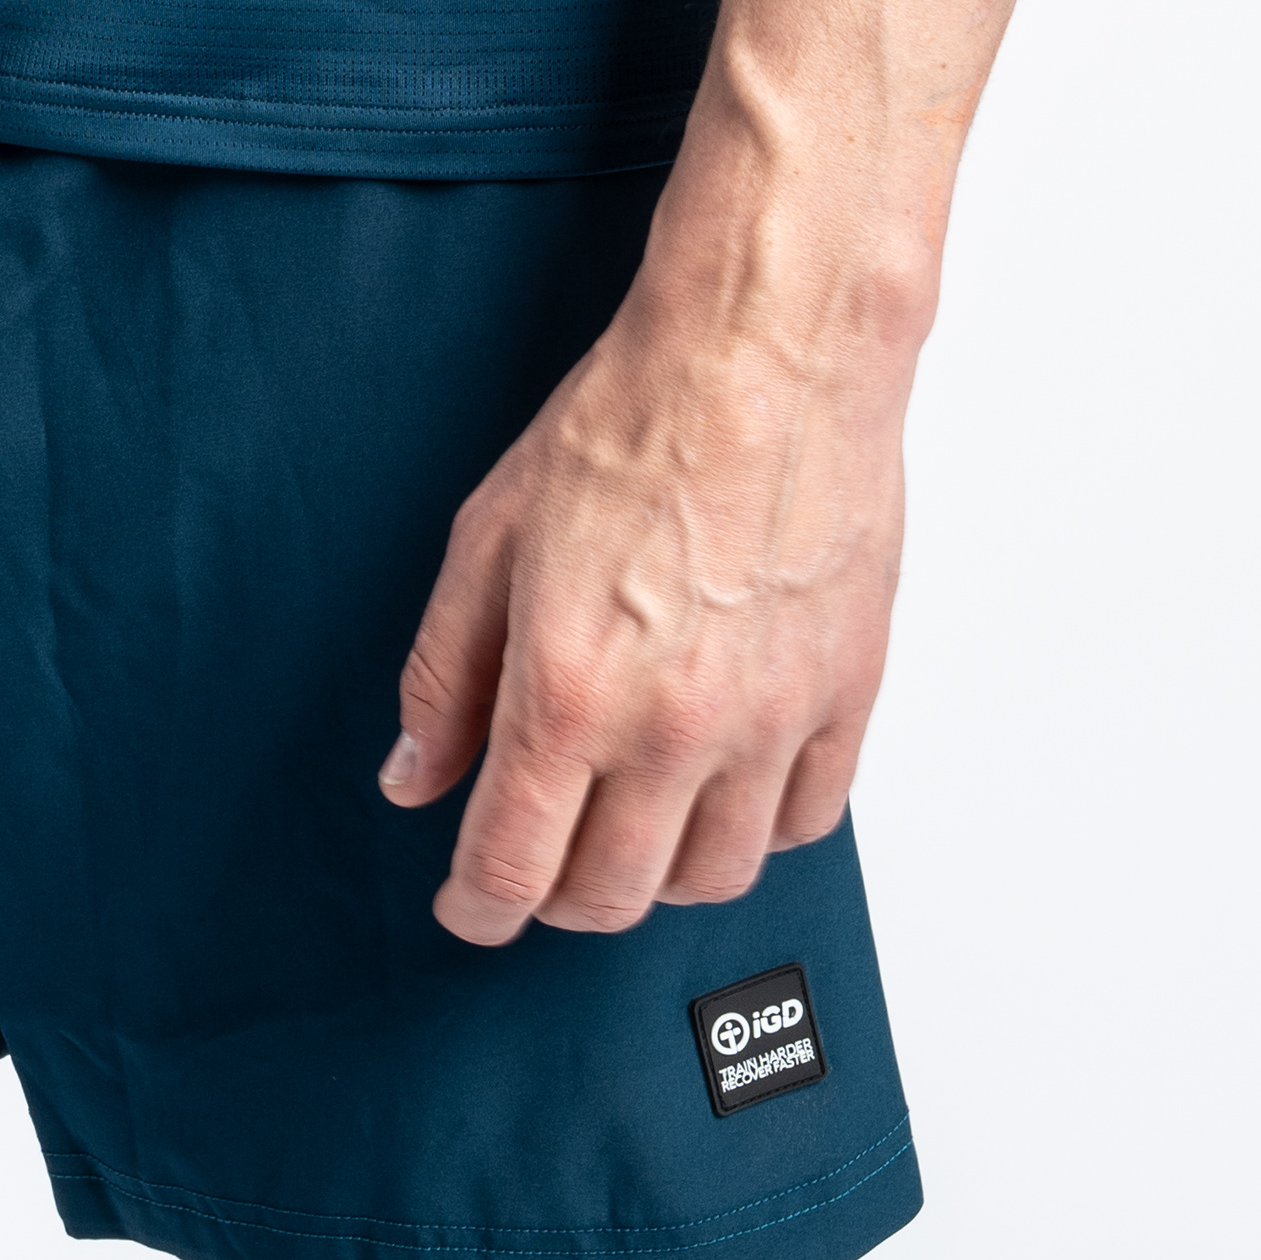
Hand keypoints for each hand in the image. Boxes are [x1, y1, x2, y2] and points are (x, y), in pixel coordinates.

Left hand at [380, 289, 908, 945]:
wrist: (765, 351)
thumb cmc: (632, 421)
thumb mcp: (489, 536)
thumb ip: (446, 675)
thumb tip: (415, 777)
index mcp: (568, 691)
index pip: (512, 869)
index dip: (477, 908)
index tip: (469, 906)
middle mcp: (672, 727)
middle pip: (611, 896)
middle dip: (557, 897)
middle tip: (541, 857)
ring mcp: (769, 720)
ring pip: (713, 878)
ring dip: (658, 872)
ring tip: (631, 820)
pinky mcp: (846, 694)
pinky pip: (804, 822)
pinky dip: (756, 827)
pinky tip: (721, 784)